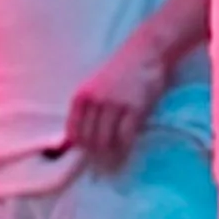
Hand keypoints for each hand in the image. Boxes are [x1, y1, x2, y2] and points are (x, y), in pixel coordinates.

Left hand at [64, 32, 168, 166]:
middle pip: (89, 139)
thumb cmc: (120, 72)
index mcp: (82, 96)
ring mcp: (114, 104)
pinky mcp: (134, 108)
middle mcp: (95, 101)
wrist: (144, 53)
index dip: (79, 147)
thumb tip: (77, 139)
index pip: (74, 131)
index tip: (86, 155)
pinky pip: (125, 136)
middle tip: (101, 165)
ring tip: (112, 163)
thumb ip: (87, 109)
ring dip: (109, 155)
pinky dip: (124, 149)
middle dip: (95, 155)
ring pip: (105, 140)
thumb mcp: (96, 87)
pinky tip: (125, 154)